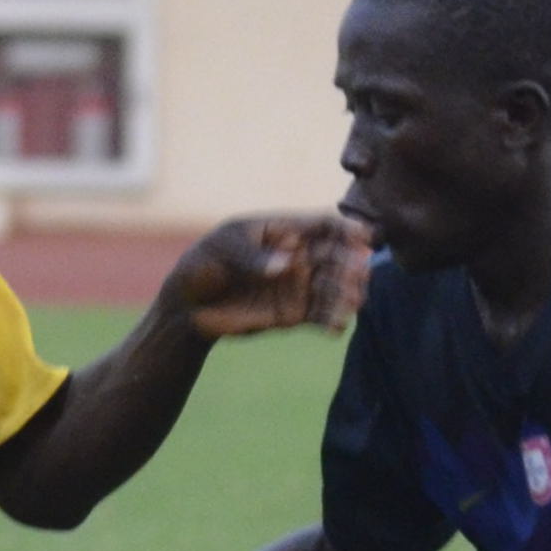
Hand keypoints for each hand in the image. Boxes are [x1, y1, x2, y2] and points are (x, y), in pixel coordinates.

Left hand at [158, 212, 370, 342]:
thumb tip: (286, 266)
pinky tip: (337, 326)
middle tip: (359, 272)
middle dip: (351, 263)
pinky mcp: (293, 314)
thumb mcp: (222, 250)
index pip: (324, 225)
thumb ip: (253, 256)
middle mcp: (298, 256)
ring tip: (353, 302)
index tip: (363, 236)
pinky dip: (331, 320)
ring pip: (333, 287)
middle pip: (336, 256)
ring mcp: (298, 285)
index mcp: (284, 231)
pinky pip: (320, 316)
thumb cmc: (203, 264)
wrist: (187, 306)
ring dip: (346, 293)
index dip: (346, 228)